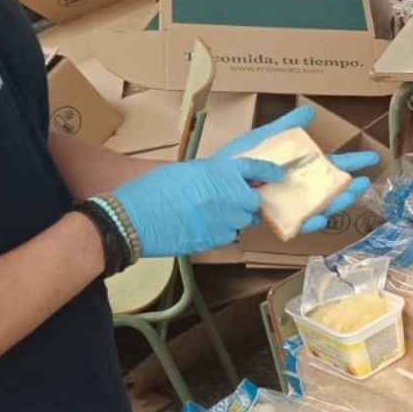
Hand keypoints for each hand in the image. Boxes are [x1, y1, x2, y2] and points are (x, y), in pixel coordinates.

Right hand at [113, 158, 279, 256]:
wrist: (135, 218)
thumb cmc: (155, 189)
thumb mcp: (189, 171)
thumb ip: (214, 175)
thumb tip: (226, 182)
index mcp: (224, 173)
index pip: (258, 169)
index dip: (269, 173)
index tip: (277, 176)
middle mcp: (231, 197)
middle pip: (254, 202)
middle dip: (248, 201)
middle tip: (233, 200)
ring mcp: (225, 222)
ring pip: (241, 221)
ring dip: (233, 217)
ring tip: (210, 214)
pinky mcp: (214, 242)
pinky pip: (227, 236)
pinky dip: (221, 231)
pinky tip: (202, 226)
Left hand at [212, 105, 380, 234]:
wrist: (198, 192)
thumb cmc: (225, 164)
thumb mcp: (257, 140)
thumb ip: (283, 128)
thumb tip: (308, 112)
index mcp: (290, 168)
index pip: (325, 164)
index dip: (348, 162)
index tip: (370, 158)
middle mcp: (289, 188)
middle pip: (325, 189)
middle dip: (346, 187)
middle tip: (364, 182)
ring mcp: (281, 206)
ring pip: (314, 208)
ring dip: (333, 204)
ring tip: (346, 198)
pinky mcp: (269, 222)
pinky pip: (293, 224)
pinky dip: (307, 223)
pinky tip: (318, 219)